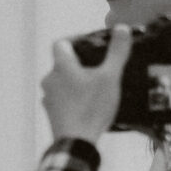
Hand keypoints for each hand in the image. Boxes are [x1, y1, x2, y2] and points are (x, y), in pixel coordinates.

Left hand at [42, 28, 129, 145]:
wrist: (76, 142)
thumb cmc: (91, 107)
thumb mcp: (110, 77)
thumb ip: (117, 52)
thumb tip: (122, 29)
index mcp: (61, 66)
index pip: (60, 43)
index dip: (74, 39)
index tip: (88, 44)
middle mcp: (49, 79)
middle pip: (62, 63)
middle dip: (79, 63)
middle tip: (98, 68)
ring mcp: (48, 97)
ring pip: (61, 82)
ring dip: (75, 81)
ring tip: (94, 88)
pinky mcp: (51, 113)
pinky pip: (61, 98)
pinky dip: (72, 97)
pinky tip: (87, 104)